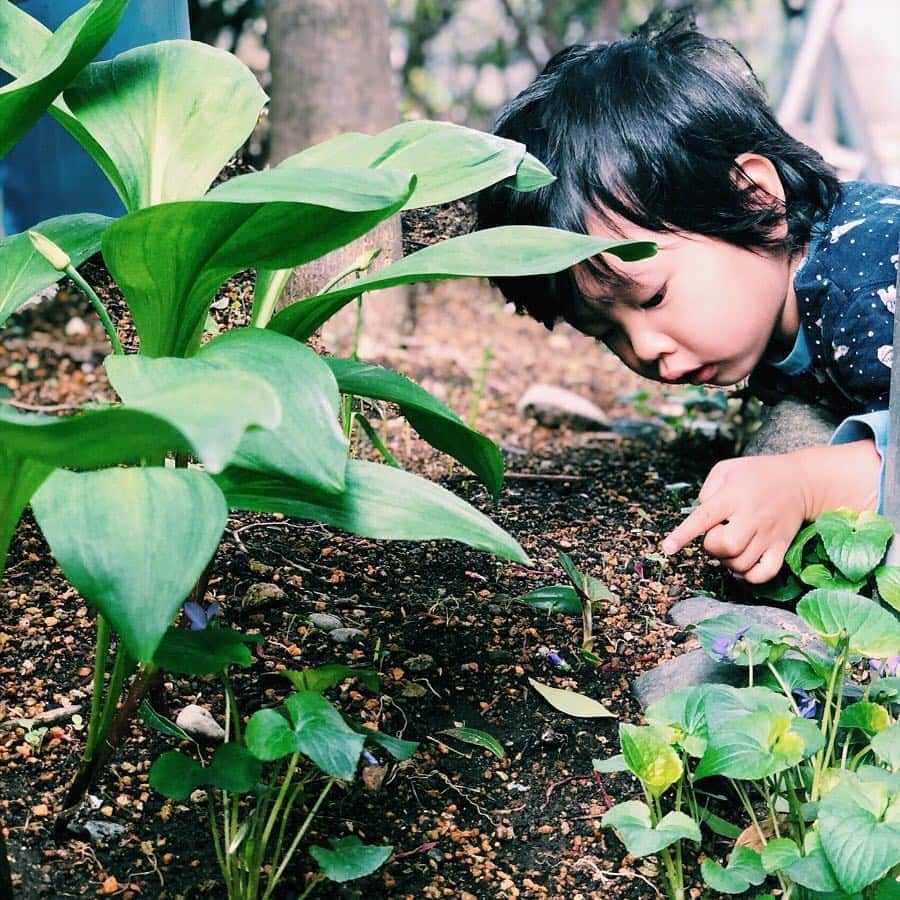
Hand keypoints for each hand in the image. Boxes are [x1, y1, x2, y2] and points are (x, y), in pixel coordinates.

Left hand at [661, 441, 879, 583]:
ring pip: (741, 564)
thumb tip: (700, 516)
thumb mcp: (727, 469)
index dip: (684, 534)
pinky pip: (765, 574)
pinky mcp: (781, 546)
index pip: (704, 518)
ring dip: (727, 561)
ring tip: (730, 546)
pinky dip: (749, 576)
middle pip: (725, 546)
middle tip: (717, 534)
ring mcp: (768, 534)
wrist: (800, 481)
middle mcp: (752, 517)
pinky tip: (743, 565)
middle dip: (712, 546)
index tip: (667, 548)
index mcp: (733, 496)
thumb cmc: (756, 474)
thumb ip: (707, 491)